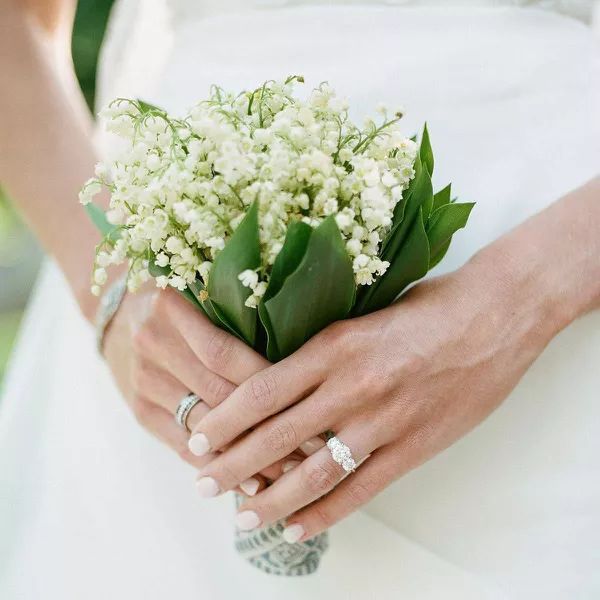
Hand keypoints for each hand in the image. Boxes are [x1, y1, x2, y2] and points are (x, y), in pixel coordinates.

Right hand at [103, 281, 308, 492]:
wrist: (116, 315)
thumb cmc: (180, 301)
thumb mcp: (200, 291)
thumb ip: (237, 314)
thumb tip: (298, 357)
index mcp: (170, 307)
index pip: (226, 353)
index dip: (269, 379)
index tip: (312, 401)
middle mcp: (152, 344)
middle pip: (219, 393)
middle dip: (270, 424)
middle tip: (317, 447)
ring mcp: (143, 381)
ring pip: (204, 427)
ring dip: (250, 454)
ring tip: (293, 472)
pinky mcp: (140, 411)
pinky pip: (181, 446)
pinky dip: (218, 466)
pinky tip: (250, 483)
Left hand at [188, 251, 563, 539]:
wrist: (496, 315)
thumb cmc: (428, 306)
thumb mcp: (363, 315)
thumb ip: (322, 349)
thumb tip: (279, 378)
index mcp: (334, 345)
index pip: (260, 392)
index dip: (223, 422)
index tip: (197, 440)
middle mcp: (352, 386)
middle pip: (276, 438)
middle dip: (231, 466)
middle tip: (201, 484)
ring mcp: (384, 421)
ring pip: (313, 475)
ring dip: (271, 501)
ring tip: (241, 517)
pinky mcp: (415, 447)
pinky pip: (361, 491)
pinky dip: (325, 515)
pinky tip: (298, 529)